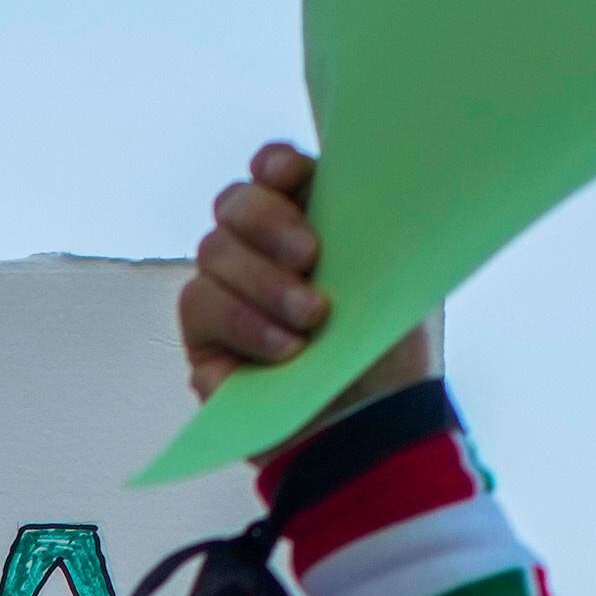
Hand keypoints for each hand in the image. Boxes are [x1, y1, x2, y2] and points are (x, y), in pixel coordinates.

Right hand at [183, 142, 438, 411]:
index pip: (271, 173)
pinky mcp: (204, 341)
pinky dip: (246, 322)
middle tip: (310, 256)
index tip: (292, 174)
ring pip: (214, 251)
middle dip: (268, 222)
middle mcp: (260, 253)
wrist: (371, 431)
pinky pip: (202, 304)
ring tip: (312, 319)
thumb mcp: (393, 276)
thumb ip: (363, 222)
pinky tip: (286, 349)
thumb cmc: (388, 354)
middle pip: (234, 204)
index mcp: (308, 225)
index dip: (274, 164)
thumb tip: (351, 174)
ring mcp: (226, 294)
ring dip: (265, 282)